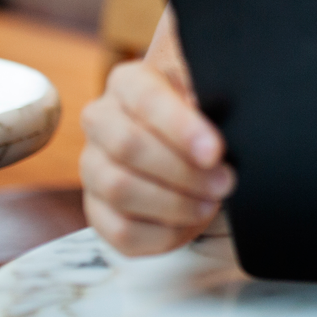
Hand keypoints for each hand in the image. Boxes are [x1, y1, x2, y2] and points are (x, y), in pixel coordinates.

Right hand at [80, 54, 234, 255]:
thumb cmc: (196, 111)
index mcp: (128, 82)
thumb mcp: (205, 92)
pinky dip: (161, 233)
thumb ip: (208, 102)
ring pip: (120, 190)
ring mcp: (91, 166)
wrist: (177, 134)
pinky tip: (189, 222)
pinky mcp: (96, 208)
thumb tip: (218, 133)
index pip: (147, 99)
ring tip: (210, 203)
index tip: (214, 151)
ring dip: (173, 203)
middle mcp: (100, 120)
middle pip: (129, 147)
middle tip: (224, 182)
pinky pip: (120, 231)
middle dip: (183, 171)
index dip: (181, 128)